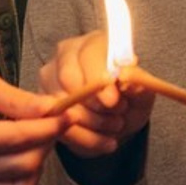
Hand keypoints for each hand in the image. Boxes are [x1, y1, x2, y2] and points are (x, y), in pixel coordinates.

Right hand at [0, 50, 66, 184]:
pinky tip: (24, 149)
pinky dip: (24, 177)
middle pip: (23, 167)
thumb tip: (54, 109)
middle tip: (54, 117)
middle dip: (46, 142)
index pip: (17, 141)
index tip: (69, 112)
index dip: (49, 127)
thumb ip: (17, 101)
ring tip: (37, 133)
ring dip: (37, 163)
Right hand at [40, 29, 153, 157]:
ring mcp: (50, 79)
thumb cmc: (129, 98)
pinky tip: (105, 141)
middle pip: (68, 79)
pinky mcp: (43, 104)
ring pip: (62, 105)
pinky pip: (58, 126)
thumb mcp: (142, 92)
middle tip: (118, 116)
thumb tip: (130, 80)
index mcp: (94, 43)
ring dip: (92, 124)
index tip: (112, 101)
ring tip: (115, 126)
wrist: (119, 120)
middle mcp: (66, 55)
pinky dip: (85, 138)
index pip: (88, 57)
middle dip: (95, 106)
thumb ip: (138, 84)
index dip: (99, 79)